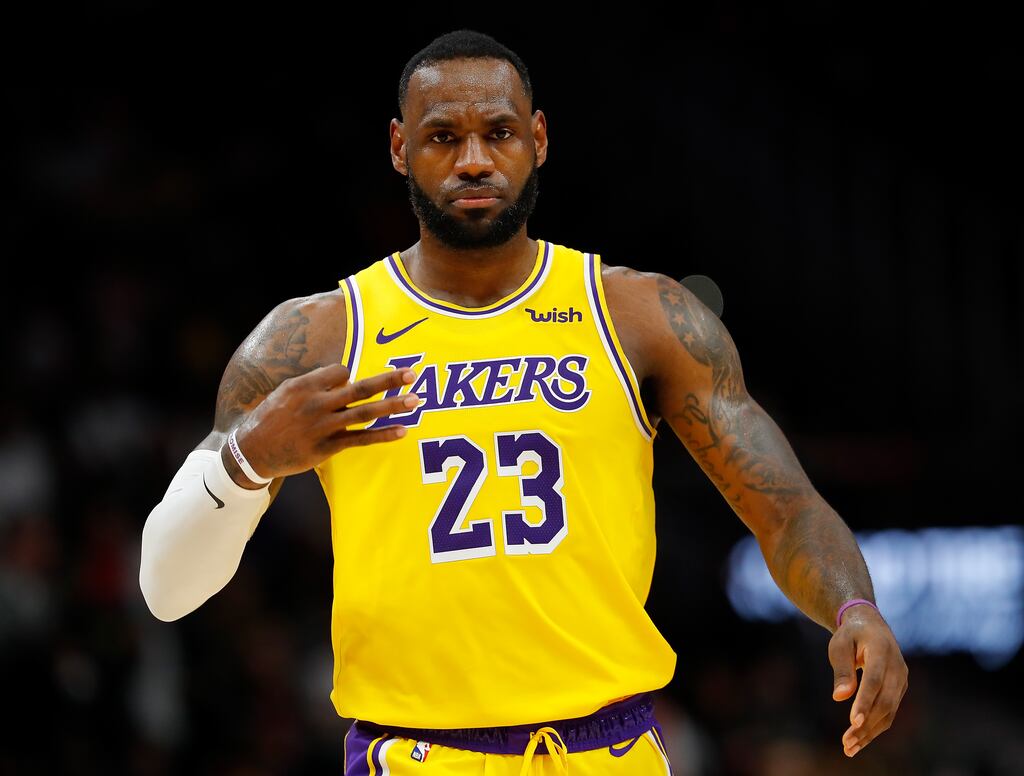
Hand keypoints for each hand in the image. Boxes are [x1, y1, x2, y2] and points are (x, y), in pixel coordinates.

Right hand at [231, 363, 418, 478]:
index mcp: (304, 385)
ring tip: (416, 400)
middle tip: (413, 373)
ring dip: (393, 405)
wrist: (251, 452)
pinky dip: (383, 435)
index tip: (345, 384)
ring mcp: (323, 426)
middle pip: (359, 387)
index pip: (342, 371)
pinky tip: (402, 431)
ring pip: (365, 412)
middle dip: (388, 380)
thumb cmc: (271, 418)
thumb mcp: (286, 392)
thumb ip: (315, 383)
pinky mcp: (327, 448)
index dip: (348, 376)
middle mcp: (316, 403)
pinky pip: (361, 440)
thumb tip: (346, 377)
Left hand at [829, 605, 907, 756]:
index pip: (874, 680)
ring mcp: (901, 680)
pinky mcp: (899, 689)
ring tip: (849, 747)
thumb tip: (839, 697)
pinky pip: (889, 712)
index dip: (865, 701)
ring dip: (870, 731)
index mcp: (881, 650)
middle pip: (884, 701)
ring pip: (889, 711)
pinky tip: (859, 741)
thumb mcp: (840, 644)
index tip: (854, 722)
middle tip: (846, 742)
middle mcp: (897, 667)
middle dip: (866, 724)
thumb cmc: (850, 635)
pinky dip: (875, 727)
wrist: (870, 626)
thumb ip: (841, 669)